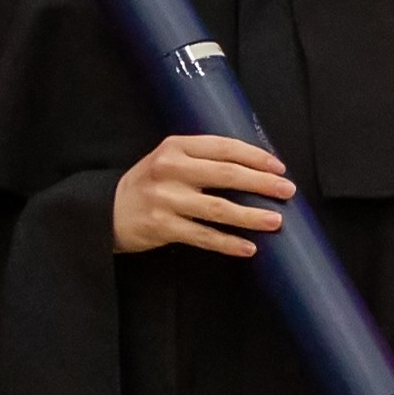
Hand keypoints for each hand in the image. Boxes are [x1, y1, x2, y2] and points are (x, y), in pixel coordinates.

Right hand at [113, 133, 291, 256]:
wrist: (106, 211)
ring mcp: (166, 199)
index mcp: (176, 147)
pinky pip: (204, 236)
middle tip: (287, 190)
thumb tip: (254, 168)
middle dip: (261, 183)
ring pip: (219, 208)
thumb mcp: (169, 160)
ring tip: (276, 220)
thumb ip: (203, 159)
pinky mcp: (163, 227)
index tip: (279, 166)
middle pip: (226, 174)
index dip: (255, 156)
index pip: (224, 147)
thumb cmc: (148, 185)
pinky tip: (248, 247)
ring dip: (251, 215)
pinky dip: (229, 243)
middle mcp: (171, 169)